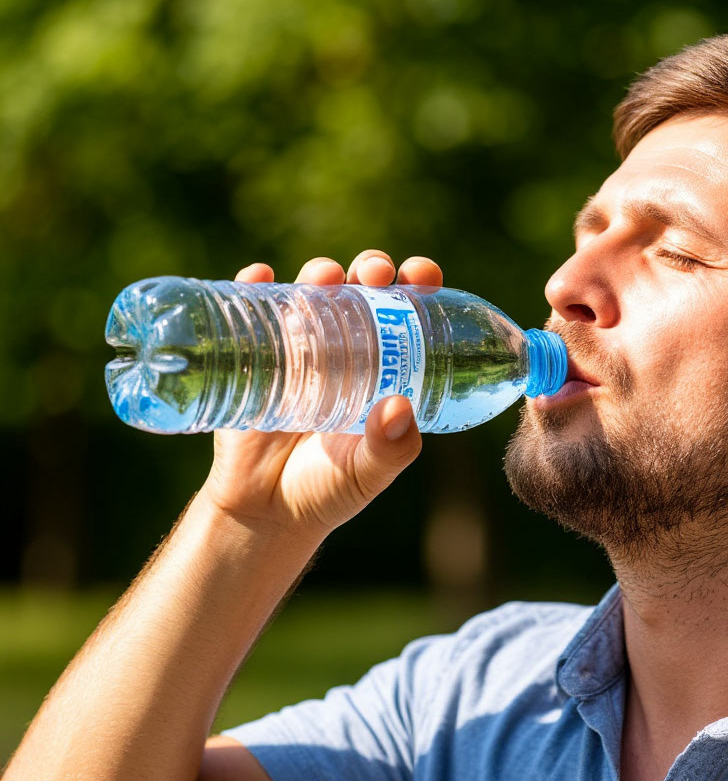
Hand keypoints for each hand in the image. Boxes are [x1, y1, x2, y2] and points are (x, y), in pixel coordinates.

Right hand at [200, 251, 442, 542]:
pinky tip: (259, 275)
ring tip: (324, 276)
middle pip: (360, 292)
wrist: (265, 511)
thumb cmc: (328, 489)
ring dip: (319, 273)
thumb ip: (389, 449)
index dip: (417, 286)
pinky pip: (250, 311)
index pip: (406, 315)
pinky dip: (253, 285)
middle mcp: (344, 350)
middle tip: (374, 273)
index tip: (423, 275)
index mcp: (383, 369)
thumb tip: (399, 408)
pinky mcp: (252, 357)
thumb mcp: (367, 473)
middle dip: (370, 268)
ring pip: (310, 294)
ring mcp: (297, 350)